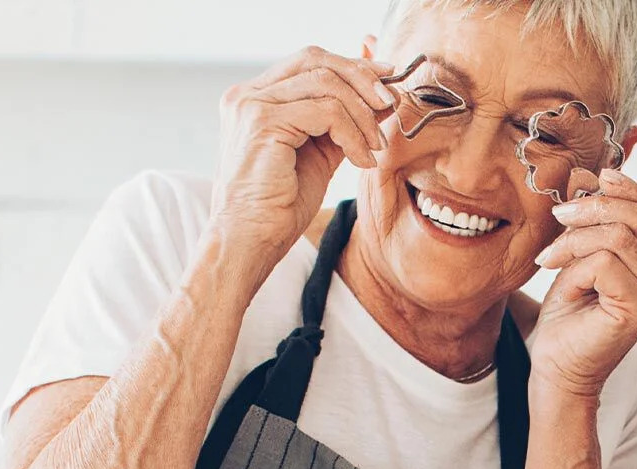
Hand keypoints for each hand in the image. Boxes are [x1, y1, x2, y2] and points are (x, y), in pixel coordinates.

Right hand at [212, 44, 398, 254]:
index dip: (352, 66)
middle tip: (390, 104)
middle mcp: (247, 94)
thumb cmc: (278, 205)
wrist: (248, 241)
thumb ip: (343, 120)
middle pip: (317, 60)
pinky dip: (353, 135)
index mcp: (255, 96)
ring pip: (326, 84)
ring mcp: (251, 105)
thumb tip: (384, 94)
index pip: (309, 61)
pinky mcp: (262, 122)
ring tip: (375, 146)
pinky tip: (361, 160)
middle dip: (362, 78)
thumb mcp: (319, 152)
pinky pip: (327, 112)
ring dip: (363, 114)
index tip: (387, 81)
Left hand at [529, 169, 636, 400]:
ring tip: (551, 255)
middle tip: (559, 216)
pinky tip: (559, 276)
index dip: (623, 189)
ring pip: (619, 236)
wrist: (557, 364)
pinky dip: (574, 262)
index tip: (588, 181)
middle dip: (594, 207)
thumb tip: (589, 172)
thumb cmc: (570, 313)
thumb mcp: (581, 252)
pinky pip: (604, 261)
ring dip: (574, 238)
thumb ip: (594, 217)